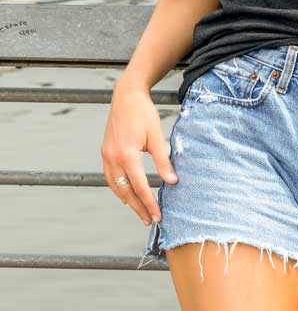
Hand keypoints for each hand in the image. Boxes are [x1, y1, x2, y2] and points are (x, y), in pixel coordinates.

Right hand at [100, 76, 178, 225]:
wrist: (126, 95)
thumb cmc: (143, 113)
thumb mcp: (156, 135)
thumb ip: (163, 160)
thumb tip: (172, 181)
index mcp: (127, 155)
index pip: (139, 187)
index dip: (149, 203)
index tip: (158, 216)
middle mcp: (113, 159)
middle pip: (125, 192)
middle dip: (138, 207)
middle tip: (150, 220)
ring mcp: (106, 156)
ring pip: (116, 187)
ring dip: (128, 200)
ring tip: (141, 211)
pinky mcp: (105, 152)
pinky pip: (112, 177)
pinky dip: (120, 188)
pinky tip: (128, 193)